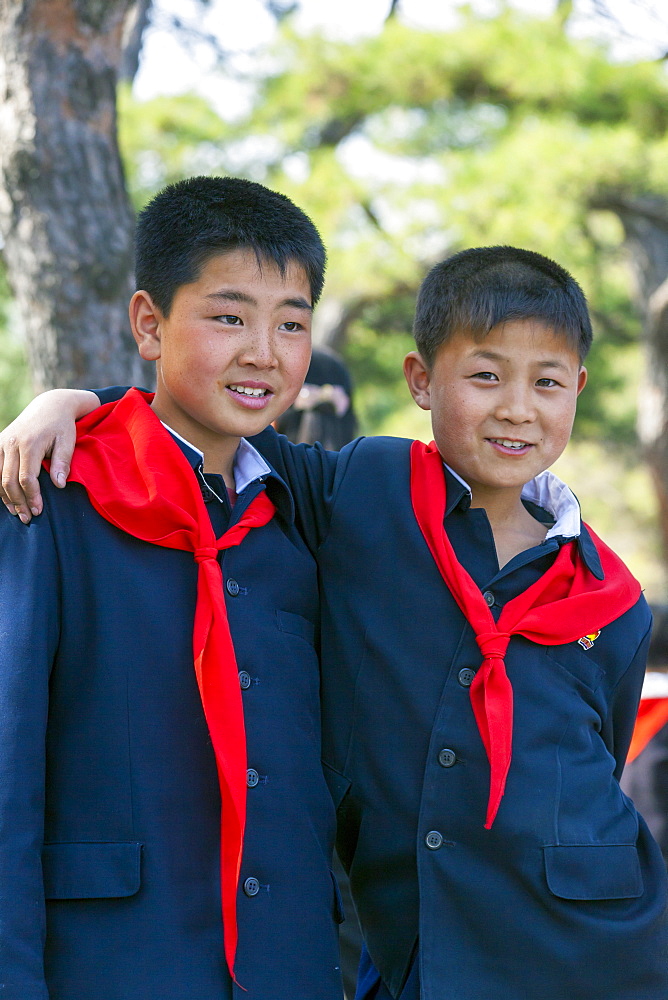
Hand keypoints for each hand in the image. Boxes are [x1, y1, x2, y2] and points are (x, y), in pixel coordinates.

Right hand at [0, 389, 99, 522]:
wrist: (50, 406)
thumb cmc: (62, 426)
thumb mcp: (68, 442)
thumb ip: (62, 463)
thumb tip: (59, 485)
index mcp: (30, 443)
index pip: (27, 478)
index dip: (32, 497)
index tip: (39, 510)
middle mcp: (12, 442)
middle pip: (9, 480)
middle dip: (18, 502)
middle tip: (27, 518)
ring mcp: (2, 442)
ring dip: (6, 497)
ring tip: (17, 512)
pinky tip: (7, 499)